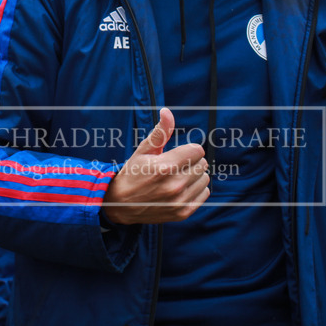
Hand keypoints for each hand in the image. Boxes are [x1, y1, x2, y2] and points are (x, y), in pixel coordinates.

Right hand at [102, 108, 209, 224]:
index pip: (197, 150)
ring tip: (179, 177)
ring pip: (205, 179)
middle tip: (176, 166)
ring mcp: (179, 201)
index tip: (178, 154)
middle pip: (202, 164)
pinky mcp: (182, 213)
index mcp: (165, 166)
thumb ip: (160, 132)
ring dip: (195, 176)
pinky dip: (196, 189)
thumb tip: (167, 112)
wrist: (121, 204)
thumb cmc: (133, 173)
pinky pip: (204, 194)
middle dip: (191, 161)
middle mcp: (174, 185)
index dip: (188, 150)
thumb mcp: (143, 150)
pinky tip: (182, 189)